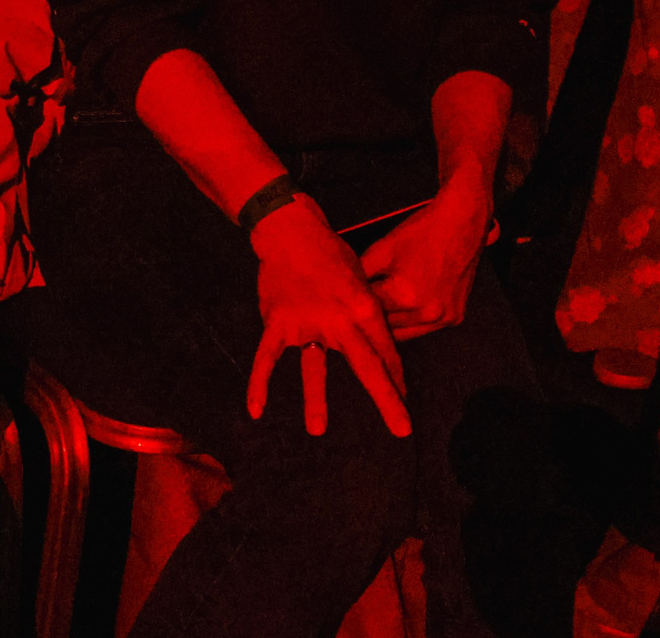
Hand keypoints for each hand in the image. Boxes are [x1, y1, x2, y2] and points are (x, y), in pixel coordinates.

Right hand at [247, 198, 411, 437]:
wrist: (289, 230)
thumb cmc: (330, 250)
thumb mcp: (362, 276)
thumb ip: (367, 312)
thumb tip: (373, 344)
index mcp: (365, 307)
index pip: (385, 350)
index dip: (396, 376)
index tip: (403, 397)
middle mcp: (340, 319)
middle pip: (367, 366)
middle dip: (387, 399)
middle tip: (402, 428)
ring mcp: (307, 323)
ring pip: (314, 369)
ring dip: (316, 401)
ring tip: (316, 430)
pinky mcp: (278, 322)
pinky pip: (269, 358)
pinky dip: (260, 383)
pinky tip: (256, 409)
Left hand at [359, 179, 492, 339]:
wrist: (461, 224)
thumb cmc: (421, 233)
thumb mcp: (382, 249)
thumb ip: (361, 274)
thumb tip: (343, 290)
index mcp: (405, 296)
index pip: (369, 312)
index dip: (353, 308)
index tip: (341, 308)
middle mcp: (428, 313)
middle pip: (386, 328)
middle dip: (370, 320)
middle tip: (355, 313)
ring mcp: (445, 318)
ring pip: (406, 334)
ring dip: (390, 326)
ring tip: (375, 313)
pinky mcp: (456, 317)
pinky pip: (425, 328)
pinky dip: (411, 322)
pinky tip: (399, 310)